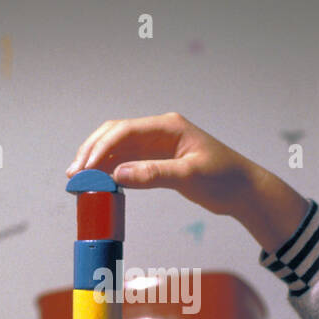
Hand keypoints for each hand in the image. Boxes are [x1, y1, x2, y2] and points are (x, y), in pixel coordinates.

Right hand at [67, 112, 263, 218]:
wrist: (244, 191)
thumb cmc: (225, 179)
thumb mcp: (190, 177)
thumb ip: (154, 174)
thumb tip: (119, 175)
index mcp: (169, 127)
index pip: (125, 130)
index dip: (101, 147)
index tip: (85, 168)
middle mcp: (160, 131)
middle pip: (115, 134)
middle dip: (92, 152)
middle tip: (74, 175)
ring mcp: (158, 145)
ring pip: (118, 148)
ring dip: (97, 162)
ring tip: (78, 180)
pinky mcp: (158, 160)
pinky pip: (127, 161)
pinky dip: (110, 170)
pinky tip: (99, 182)